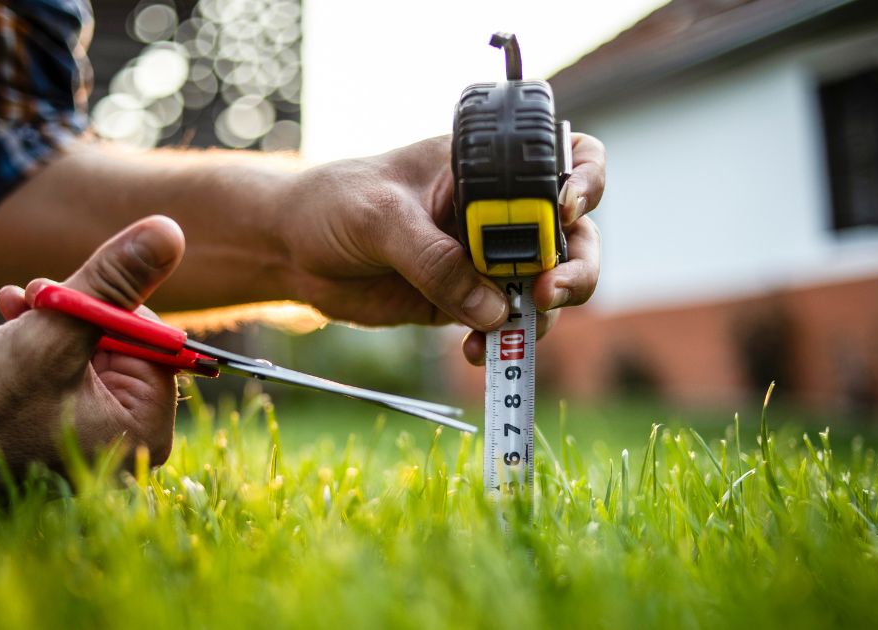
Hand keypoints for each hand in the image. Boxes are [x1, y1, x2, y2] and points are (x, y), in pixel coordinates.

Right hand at [0, 216, 185, 467]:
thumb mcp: (53, 330)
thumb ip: (113, 281)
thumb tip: (169, 231)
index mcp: (143, 433)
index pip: (158, 346)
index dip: (113, 307)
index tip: (67, 290)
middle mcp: (128, 447)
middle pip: (125, 350)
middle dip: (80, 311)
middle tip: (33, 290)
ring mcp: (93, 445)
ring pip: (92, 355)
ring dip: (54, 319)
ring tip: (13, 303)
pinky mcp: (60, 435)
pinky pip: (68, 376)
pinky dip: (41, 345)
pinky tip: (7, 318)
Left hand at [278, 134, 604, 363]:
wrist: (293, 251)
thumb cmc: (334, 205)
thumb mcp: (379, 219)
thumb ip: (433, 260)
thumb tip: (494, 310)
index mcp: (484, 165)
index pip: (562, 160)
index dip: (583, 182)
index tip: (567, 209)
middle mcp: (498, 210)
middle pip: (572, 235)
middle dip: (574, 267)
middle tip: (547, 292)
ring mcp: (487, 257)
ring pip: (546, 286)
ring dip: (541, 315)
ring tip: (505, 333)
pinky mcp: (467, 298)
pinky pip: (505, 324)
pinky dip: (502, 343)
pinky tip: (476, 352)